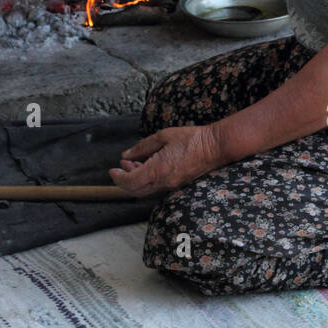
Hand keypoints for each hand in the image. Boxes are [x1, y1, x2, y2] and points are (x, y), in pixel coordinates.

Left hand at [108, 124, 222, 195]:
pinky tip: (147, 165)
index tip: (113, 169)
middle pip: (135, 190)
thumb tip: (126, 154)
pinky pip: (156, 186)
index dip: (118, 178)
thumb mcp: (163, 136)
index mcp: (158, 169)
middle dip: (124, 179)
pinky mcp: (177, 184)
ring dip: (135, 179)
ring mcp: (171, 185)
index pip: (130, 182)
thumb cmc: (191, 139)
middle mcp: (163, 182)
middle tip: (122, 165)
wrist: (214, 147)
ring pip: (145, 189)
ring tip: (134, 162)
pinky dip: (146, 179)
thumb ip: (142, 147)